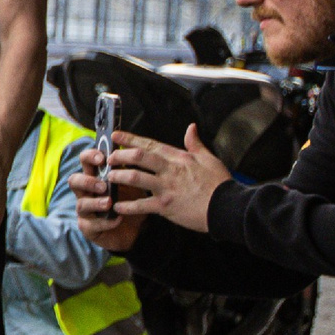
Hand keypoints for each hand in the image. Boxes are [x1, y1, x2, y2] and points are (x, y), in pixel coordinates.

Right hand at [69, 145, 144, 251]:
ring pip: (81, 204)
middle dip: (87, 181)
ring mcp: (85, 211)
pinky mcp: (88, 228)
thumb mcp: (131, 182)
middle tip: (103, 185)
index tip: (102, 157)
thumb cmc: (130, 201)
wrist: (136, 229)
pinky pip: (91, 225)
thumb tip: (133, 148)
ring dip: (95, 202)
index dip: (89, 157)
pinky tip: (117, 219)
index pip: (85, 161)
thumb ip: (127, 168)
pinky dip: (105, 222)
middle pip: (74, 181)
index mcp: (95, 176)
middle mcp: (86, 192)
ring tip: (109, 202)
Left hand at [103, 125, 231, 233]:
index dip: (130, 138)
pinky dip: (128, 206)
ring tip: (108, 178)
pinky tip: (117, 206)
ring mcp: (166, 188)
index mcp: (178, 158)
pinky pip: (142, 205)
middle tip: (108, 157)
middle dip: (120, 155)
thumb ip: (195, 144)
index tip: (116, 135)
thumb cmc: (219, 184)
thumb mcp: (209, 158)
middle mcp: (170, 170)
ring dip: (119, 177)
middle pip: (139, 157)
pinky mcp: (166, 206)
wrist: (227, 207)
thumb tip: (191, 127)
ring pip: (136, 178)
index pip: (150, 144)